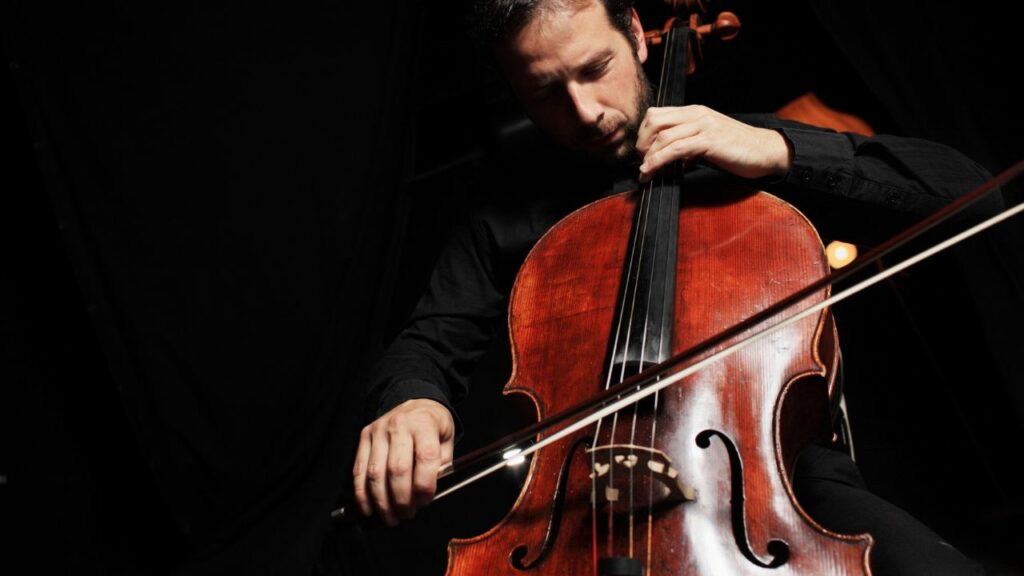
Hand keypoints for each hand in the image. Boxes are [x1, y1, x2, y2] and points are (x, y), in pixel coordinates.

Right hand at [352, 398, 454, 525]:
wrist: (415, 406)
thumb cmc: (433, 427)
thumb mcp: (446, 441)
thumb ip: (441, 467)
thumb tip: (427, 496)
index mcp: (424, 424)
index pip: (425, 457)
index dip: (425, 486)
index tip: (425, 502)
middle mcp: (399, 425)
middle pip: (397, 469)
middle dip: (402, 499)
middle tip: (408, 515)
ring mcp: (378, 430)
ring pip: (375, 473)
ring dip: (382, 502)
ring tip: (391, 518)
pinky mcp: (364, 437)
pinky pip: (359, 470)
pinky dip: (362, 494)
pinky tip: (370, 509)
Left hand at [636, 105, 792, 182]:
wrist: (766, 151)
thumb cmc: (738, 149)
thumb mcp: (708, 142)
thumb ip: (688, 146)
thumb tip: (671, 159)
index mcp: (695, 112)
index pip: (657, 114)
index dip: (643, 134)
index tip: (642, 153)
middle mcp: (697, 114)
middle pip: (654, 121)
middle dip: (641, 144)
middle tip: (641, 162)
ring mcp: (703, 126)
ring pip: (662, 136)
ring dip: (647, 157)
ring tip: (643, 172)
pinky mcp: (709, 141)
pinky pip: (675, 150)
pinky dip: (658, 162)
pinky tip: (651, 172)